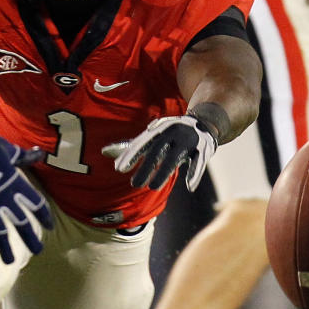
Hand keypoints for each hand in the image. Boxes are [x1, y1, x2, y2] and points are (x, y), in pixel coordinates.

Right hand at [0, 129, 52, 263]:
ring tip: (10, 262)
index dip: (44, 216)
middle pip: (22, 224)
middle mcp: (5, 200)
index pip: (36, 204)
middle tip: (38, 251)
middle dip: (30, 239)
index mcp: (17, 185)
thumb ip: (23, 156)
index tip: (50, 227)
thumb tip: (39, 153)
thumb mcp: (9, 150)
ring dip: (5, 248)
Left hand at [104, 114, 218, 191]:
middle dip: (146, 168)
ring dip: (164, 172)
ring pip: (174, 158)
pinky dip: (194, 174)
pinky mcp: (202, 148)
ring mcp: (187, 140)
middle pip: (157, 151)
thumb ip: (131, 146)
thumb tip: (105, 152)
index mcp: (158, 129)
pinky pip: (198, 162)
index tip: (119, 168)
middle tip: (134, 185)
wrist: (203, 122)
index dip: (131, 155)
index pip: (141, 143)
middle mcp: (172, 132)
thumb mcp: (152, 136)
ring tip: (153, 187)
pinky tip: (189, 187)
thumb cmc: (170, 133)